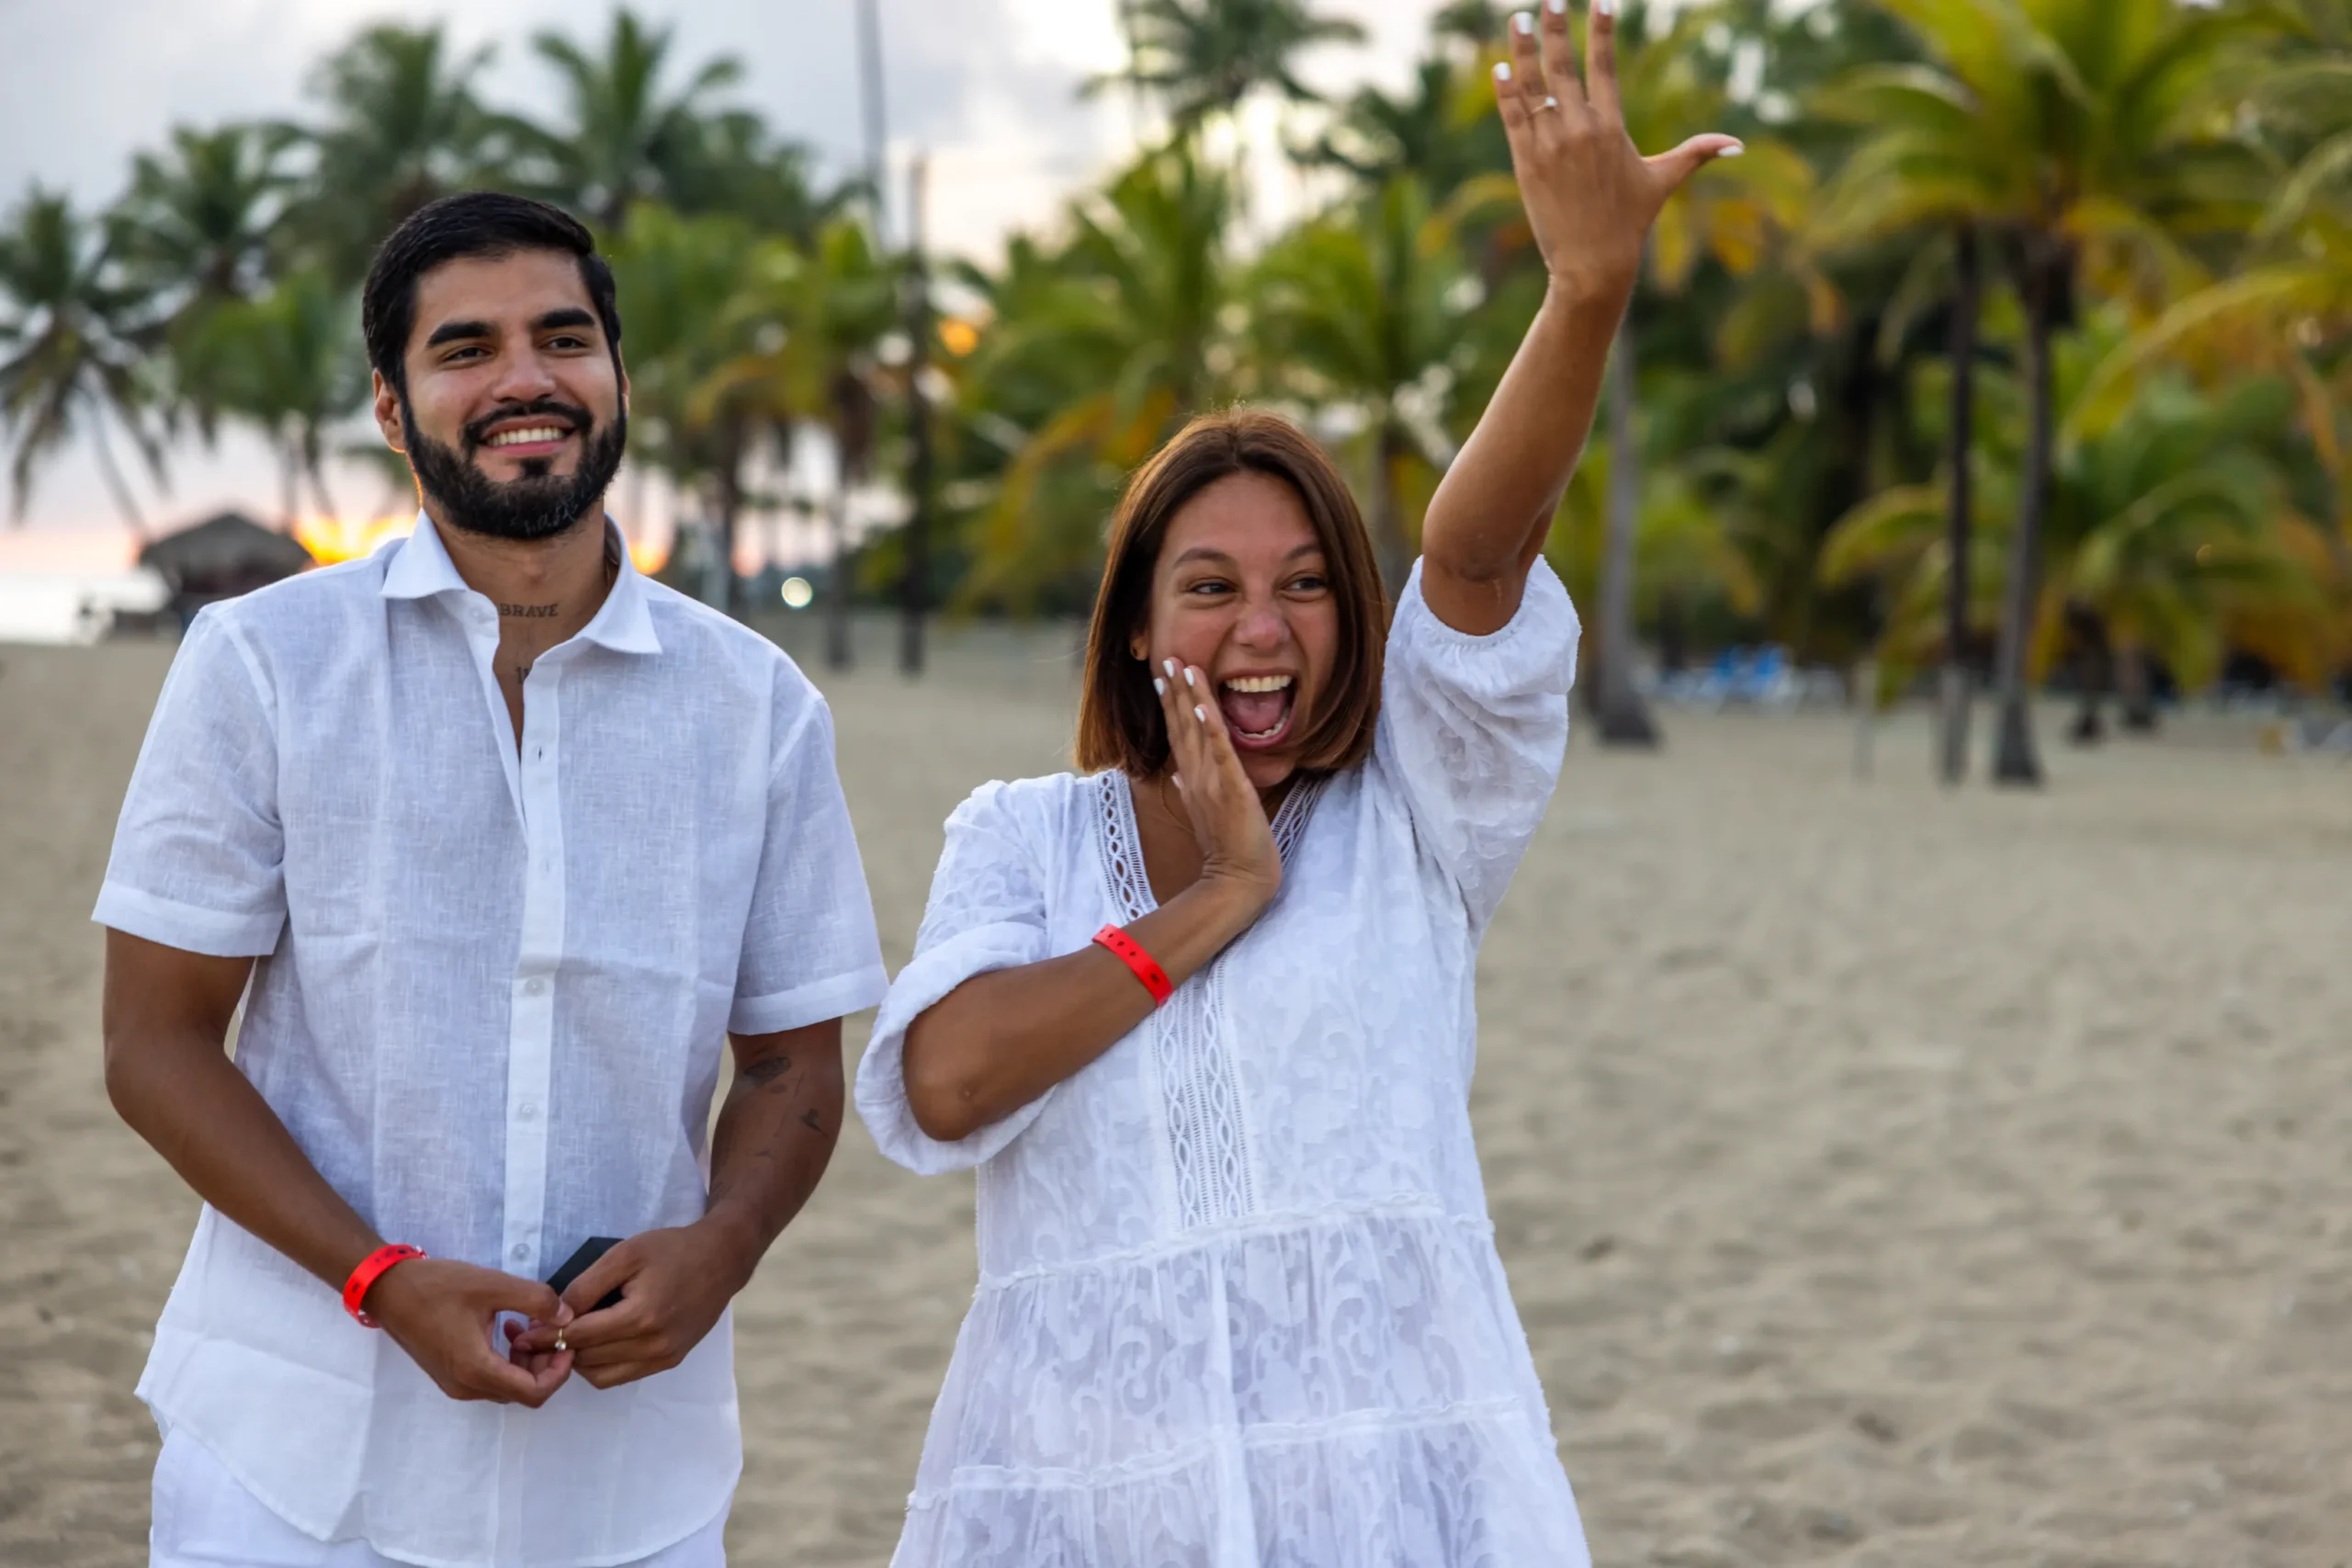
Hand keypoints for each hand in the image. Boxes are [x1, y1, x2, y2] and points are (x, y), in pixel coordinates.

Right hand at [365, 1256, 573, 1406]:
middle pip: (522, 1391)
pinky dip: (506, 1359)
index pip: (533, 1393)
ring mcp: (455, 1383)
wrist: (388, 1290)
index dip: (559, 1372)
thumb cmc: (438, 1287)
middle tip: (548, 1328)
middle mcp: (466, 1386)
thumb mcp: (493, 1285)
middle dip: (544, 1364)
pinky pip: (488, 1377)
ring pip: (506, 1385)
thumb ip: (536, 1300)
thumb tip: (566, 1317)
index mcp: (477, 1370)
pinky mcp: (450, 1374)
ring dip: (525, 1360)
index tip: (565, 1342)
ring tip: (527, 1324)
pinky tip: (506, 1328)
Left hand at [509, 1221, 749, 1390]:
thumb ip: (588, 1284)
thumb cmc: (672, 1249)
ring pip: (601, 1375)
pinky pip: (622, 1376)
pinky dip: (601, 1365)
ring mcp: (664, 1357)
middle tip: (535, 1338)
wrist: (722, 1260)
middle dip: (556, 1350)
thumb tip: (555, 1313)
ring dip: (578, 1361)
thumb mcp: (626, 1253)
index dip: (546, 1336)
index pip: (579, 1336)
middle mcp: (653, 1345)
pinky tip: (594, 1343)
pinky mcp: (670, 1361)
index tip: (522, 1334)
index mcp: (641, 1316)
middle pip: (587, 1359)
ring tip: (564, 1340)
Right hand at [1155, 659, 1281, 911]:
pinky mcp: (1232, 789)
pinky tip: (1203, 705)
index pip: (1177, 735)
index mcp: (1191, 781)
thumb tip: (1176, 772)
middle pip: (1181, 726)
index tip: (1162, 677)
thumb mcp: (1205, 814)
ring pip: (1197, 732)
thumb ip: (1189, 789)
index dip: (1170, 704)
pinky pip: (1220, 752)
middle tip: (1166, 658)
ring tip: (1183, 667)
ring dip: (1190, 698)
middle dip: (1174, 690)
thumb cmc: (1228, 850)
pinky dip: (1210, 727)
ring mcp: (1211, 782)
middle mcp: (1196, 777)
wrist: (1237, 881)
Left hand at [1494, 2, 1742, 303]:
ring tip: (1518, 18)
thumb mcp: (1663, 181)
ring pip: (1533, 88)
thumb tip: (1737, 144)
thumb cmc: (1629, 222)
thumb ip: (1696, 154)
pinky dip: (1506, 92)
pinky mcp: (1527, 164)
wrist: (1592, 263)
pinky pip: (1514, 118)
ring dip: (1524, 50)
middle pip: (1564, 68)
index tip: (1600, 2)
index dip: (1601, 32)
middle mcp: (1580, 130)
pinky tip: (1499, 67)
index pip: (1604, 67)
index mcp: (1612, 127)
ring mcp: (1550, 146)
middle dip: (1556, 29)